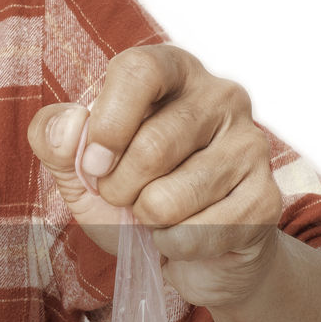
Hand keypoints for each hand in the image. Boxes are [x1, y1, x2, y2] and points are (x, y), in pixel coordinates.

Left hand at [27, 44, 284, 310]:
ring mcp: (250, 144)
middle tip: (123, 198)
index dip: (107, 125)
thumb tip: (67, 126)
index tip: (92, 164)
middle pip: (153, 146)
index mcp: (172, 71)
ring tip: (155, 215)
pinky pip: (198, 233)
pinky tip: (184, 235)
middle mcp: (221, 96)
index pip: (140, 70)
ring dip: (146, 222)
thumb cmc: (129, 193)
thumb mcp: (79, 166)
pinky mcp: (265, 197)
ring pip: (170, 198)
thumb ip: (55, 138)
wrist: (185, 251)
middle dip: (118, 190)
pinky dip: (173, 247)